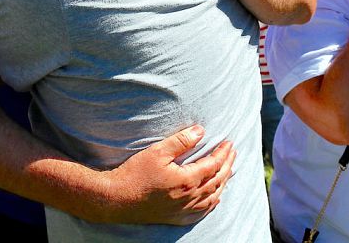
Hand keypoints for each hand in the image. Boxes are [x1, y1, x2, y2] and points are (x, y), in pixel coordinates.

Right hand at [96, 125, 234, 224]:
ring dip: (223, 182)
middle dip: (227, 165)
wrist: (116, 199)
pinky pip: (201, 212)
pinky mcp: (175, 217)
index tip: (229, 142)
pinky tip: (215, 198)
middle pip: (217, 180)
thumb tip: (201, 131)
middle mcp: (189, 197)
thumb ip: (181, 141)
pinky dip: (212, 203)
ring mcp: (183, 209)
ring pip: (212, 197)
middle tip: (232, 152)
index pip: (214, 165)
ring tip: (228, 170)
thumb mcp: (158, 151)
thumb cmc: (135, 173)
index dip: (223, 153)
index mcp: (187, 180)